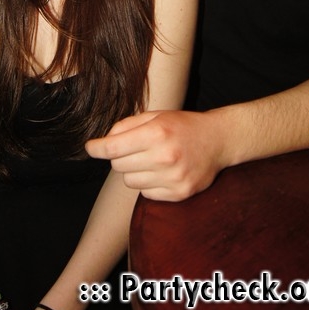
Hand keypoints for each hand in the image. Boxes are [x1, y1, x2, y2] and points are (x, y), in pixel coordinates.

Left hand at [86, 110, 223, 201]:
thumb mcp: (155, 116)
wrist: (218, 140)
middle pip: (118, 166)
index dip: (97, 148)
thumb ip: (127, 126)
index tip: (90, 147)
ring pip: (130, 182)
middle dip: (120, 157)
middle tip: (134, 148)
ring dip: (134, 171)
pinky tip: (162, 172)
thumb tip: (103, 142)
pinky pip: (146, 194)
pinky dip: (148, 184)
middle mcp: (164, 156)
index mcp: (157, 133)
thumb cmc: (182, 125)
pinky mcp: (179, 194)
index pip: (113, 148)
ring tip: (151, 160)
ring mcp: (173, 178)